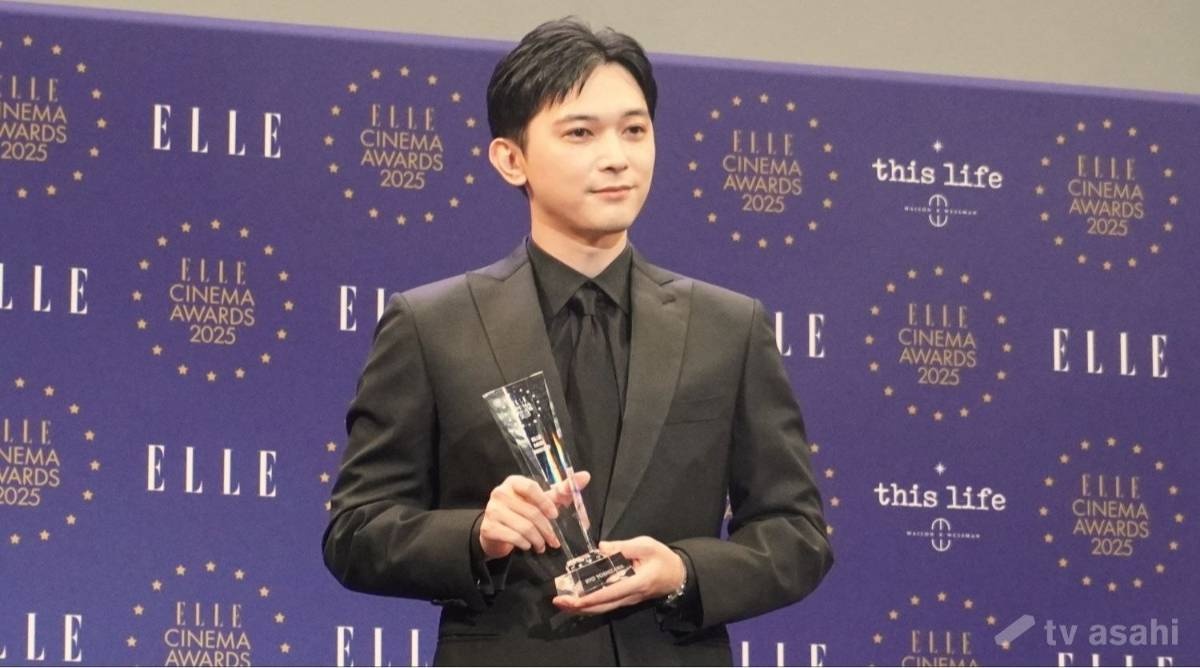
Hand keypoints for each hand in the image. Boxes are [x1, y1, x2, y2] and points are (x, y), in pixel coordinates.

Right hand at [479, 471, 590, 559]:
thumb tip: (585, 476)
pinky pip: (513, 537)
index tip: (555, 515)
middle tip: (554, 541)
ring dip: (537, 540)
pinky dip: (525, 544)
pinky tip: (528, 546)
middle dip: (546, 529)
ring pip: (523, 527)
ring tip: (542, 545)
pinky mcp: (488, 528)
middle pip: (531, 512)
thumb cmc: (522, 512)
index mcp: (514, 482)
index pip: (531, 487)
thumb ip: (562, 490)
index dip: (545, 502)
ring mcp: (492, 510)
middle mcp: (500, 493)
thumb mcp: (542, 500)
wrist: (496, 531)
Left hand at [552, 536, 685, 614]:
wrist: (678, 575)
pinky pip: (606, 604)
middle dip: (579, 607)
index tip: (573, 599)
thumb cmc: (663, 558)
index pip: (609, 593)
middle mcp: (629, 596)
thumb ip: (624, 546)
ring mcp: (627, 600)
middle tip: (558, 602)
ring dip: (582, 608)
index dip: (589, 598)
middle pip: (602, 606)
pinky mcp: (625, 598)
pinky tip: (577, 601)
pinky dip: (590, 604)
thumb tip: (600, 547)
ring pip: (602, 608)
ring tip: (563, 603)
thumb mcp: (646, 545)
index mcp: (636, 583)